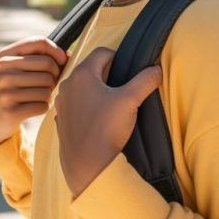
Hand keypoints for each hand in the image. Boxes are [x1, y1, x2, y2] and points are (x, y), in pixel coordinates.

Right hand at [0, 37, 68, 149]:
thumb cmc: (11, 90)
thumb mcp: (16, 70)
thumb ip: (39, 58)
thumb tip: (70, 55)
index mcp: (3, 55)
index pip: (39, 42)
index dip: (57, 51)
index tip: (63, 61)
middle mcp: (2, 70)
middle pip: (48, 64)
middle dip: (54, 76)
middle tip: (48, 85)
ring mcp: (4, 90)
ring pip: (47, 87)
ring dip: (48, 94)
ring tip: (38, 97)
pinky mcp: (10, 111)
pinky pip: (42, 105)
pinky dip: (43, 107)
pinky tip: (33, 108)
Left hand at [54, 46, 161, 196]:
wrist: (86, 165)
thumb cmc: (106, 129)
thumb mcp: (131, 100)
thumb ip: (145, 80)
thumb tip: (156, 69)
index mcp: (82, 74)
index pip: (103, 52)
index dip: (119, 58)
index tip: (129, 73)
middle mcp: (68, 85)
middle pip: (92, 68)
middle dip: (110, 74)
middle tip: (124, 89)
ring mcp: (62, 103)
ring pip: (84, 87)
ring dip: (98, 90)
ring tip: (113, 105)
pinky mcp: (62, 119)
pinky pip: (77, 104)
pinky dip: (89, 106)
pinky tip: (100, 119)